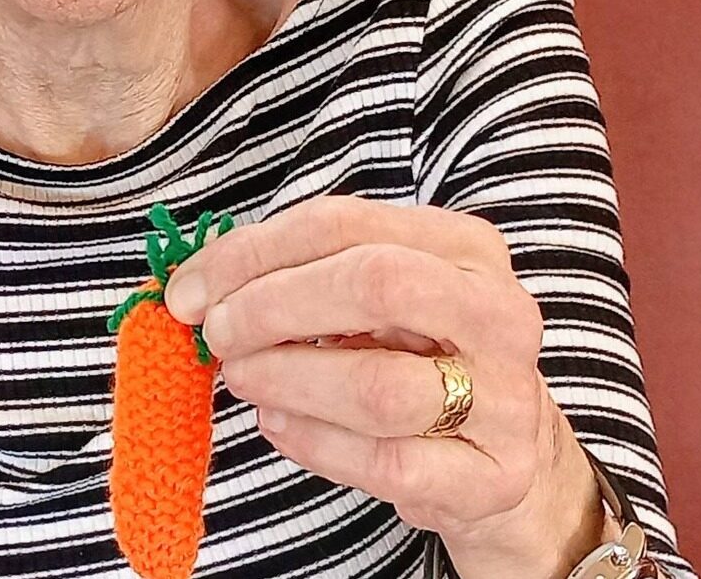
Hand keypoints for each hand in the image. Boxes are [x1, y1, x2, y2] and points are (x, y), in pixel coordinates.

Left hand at [163, 195, 610, 578]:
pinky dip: (313, 442)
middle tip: (215, 332)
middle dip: (273, 305)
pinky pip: (384, 461)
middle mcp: (497, 311)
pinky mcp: (491, 477)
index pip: (344, 224)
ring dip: (285, 379)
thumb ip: (302, 274)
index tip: (191, 286)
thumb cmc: (421, 355)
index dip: (253, 252)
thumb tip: (196, 283)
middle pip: (375, 285)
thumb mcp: (378, 296)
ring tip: (243, 378)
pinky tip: (277, 424)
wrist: (509, 455)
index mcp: (464, 245)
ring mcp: (505, 399)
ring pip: (377, 385)